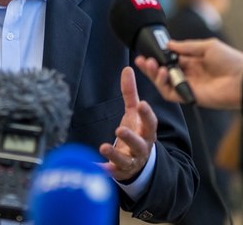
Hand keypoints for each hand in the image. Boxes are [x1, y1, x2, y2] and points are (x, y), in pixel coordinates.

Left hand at [99, 67, 156, 181]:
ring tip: (104, 147)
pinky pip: (110, 172)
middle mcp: (141, 149)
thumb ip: (130, 92)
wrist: (139, 163)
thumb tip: (127, 69)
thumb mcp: (134, 113)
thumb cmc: (136, 133)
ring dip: (115, 154)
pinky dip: (102, 169)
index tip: (142, 104)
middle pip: (139, 144)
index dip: (147, 115)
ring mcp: (130, 162)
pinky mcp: (119, 172)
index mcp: (147, 133)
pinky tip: (92, 165)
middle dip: (131, 137)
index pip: (150, 124)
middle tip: (120, 129)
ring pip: (125, 160)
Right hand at [135, 38, 242, 109]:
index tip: (148, 50)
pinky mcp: (189, 97)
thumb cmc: (230, 61)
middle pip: (164, 71)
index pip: (171, 59)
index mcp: (194, 62)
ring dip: (154, 74)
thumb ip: (186, 47)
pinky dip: (162, 84)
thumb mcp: (207, 46)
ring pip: (164, 83)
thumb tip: (168, 45)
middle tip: (141, 59)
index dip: (159, 56)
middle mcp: (189, 74)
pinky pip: (170, 93)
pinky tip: (161, 73)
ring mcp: (188, 86)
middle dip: (151, 66)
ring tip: (149, 64)